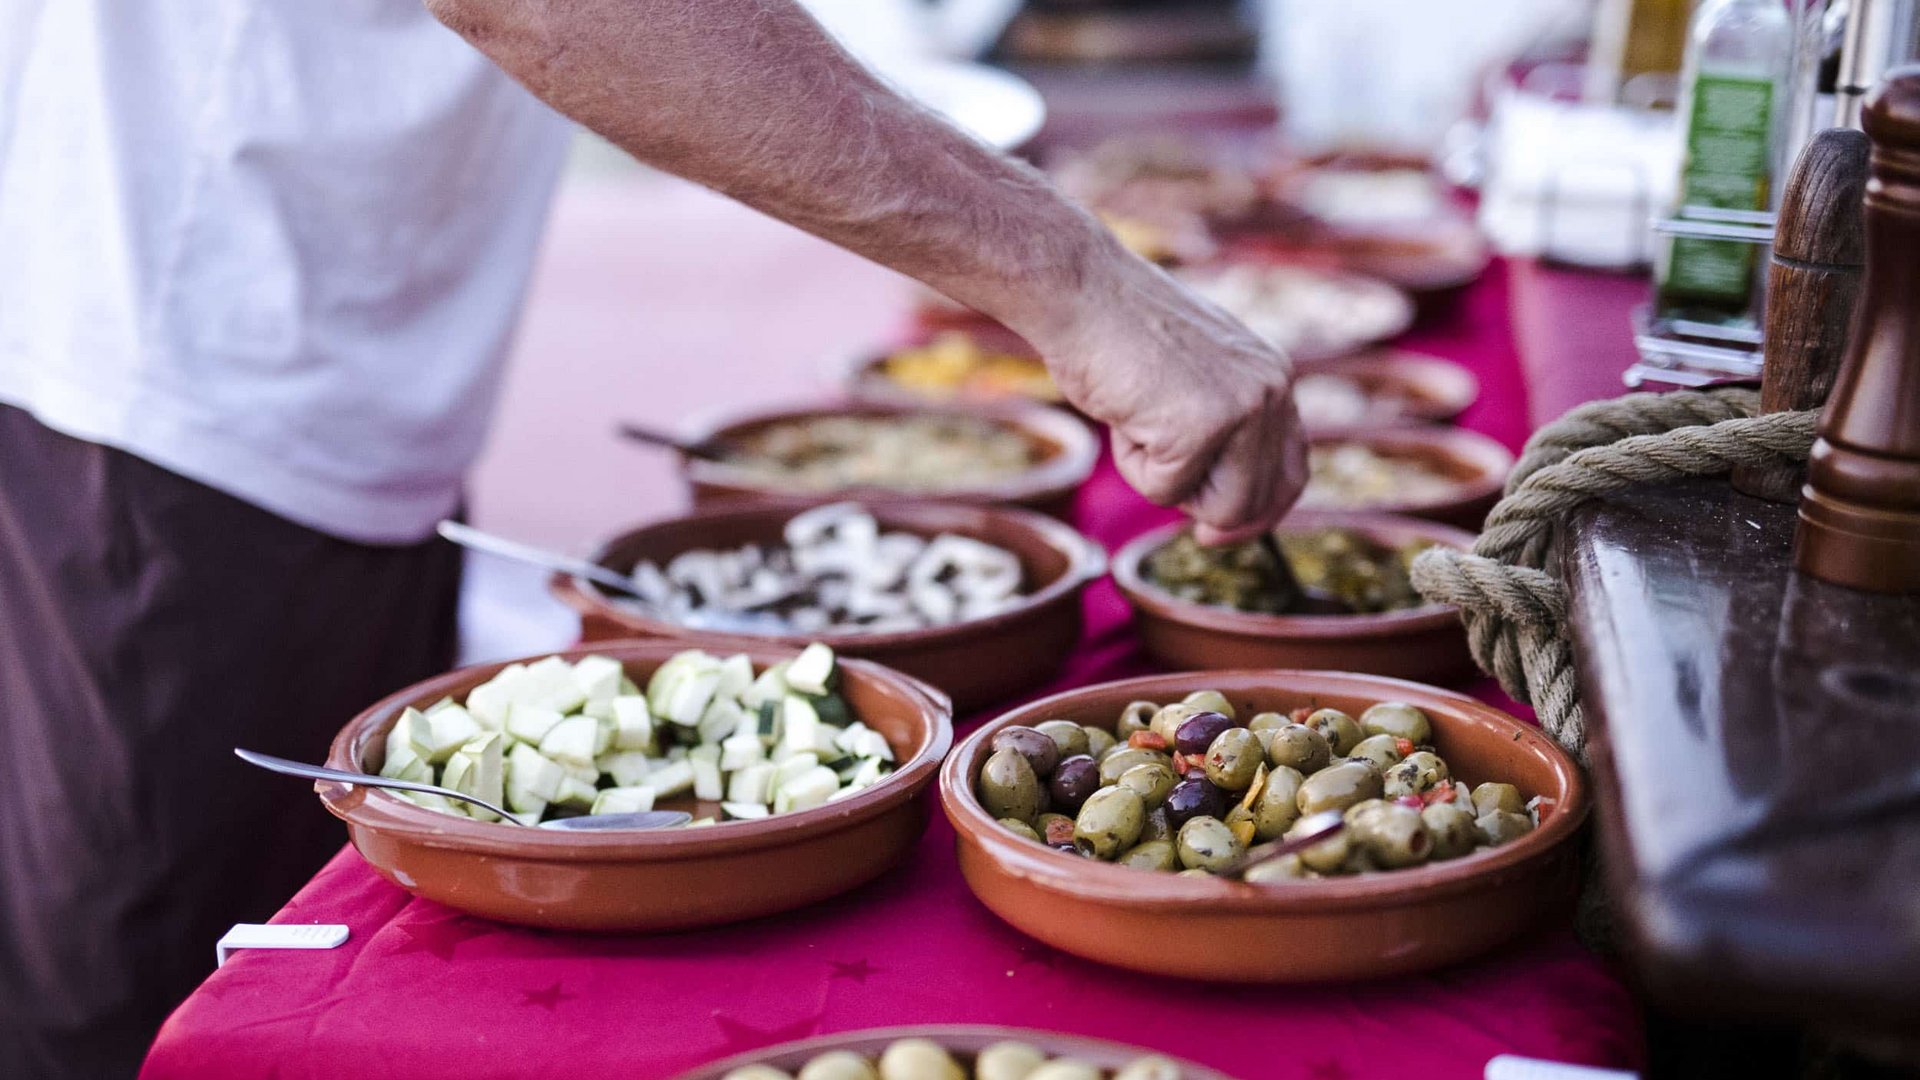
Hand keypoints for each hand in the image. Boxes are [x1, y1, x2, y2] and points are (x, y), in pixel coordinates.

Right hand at [1033, 245, 1307, 543]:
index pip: (1291, 470)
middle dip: (1203, 505)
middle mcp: (1272, 391)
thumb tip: (1225, 505)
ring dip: (1164, 482)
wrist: (1081, 290)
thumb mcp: (1191, 376)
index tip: (1216, 532)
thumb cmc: (1118, 331)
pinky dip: (1133, 465)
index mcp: (1273, 376)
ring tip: (1138, 423)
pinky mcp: (1202, 427)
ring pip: (1219, 508)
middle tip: (1158, 471)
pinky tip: (1123, 412)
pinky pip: (1166, 491)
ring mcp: (1242, 409)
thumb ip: (1220, 423)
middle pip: (1257, 502)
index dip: (1257, 511)